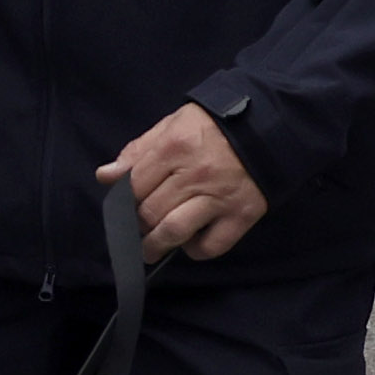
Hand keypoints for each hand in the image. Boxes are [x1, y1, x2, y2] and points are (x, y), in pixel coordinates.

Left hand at [100, 102, 264, 262]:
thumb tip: (106, 175)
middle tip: (137, 231)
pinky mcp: (243, 215)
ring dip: (156, 246)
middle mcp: (195, 175)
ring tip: (151, 249)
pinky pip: (212, 246)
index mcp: (173, 148)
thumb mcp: (172, 125)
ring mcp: (219, 197)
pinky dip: (196, 250)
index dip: (122, 203)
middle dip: (136, 228)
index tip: (123, 210)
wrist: (268, 124)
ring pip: (174, 231)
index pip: (132, 187)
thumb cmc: (214, 125)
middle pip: (149, 213)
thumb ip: (138, 151)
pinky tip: (190, 242)